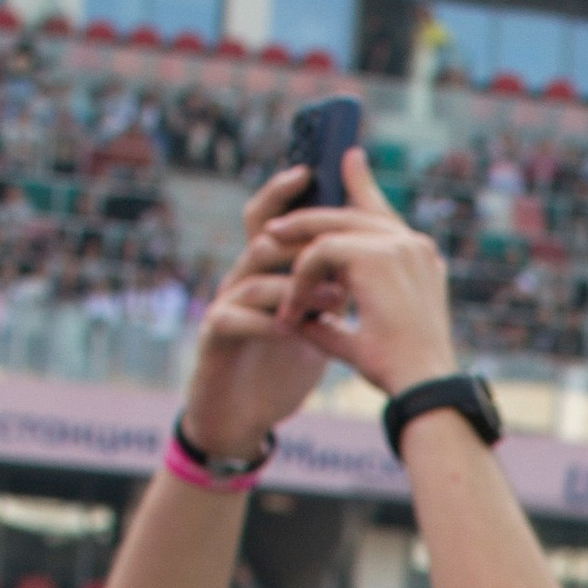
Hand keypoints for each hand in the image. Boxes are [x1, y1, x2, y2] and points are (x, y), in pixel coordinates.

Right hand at [176, 166, 331, 459]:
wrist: (242, 413)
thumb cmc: (281, 364)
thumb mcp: (317, 320)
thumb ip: (336, 286)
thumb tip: (372, 254)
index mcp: (267, 271)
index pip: (276, 220)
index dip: (289, 195)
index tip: (316, 174)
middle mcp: (242, 279)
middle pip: (261, 235)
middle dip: (296, 230)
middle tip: (332, 235)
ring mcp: (225, 304)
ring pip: (251, 274)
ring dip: (294, 283)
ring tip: (333, 300)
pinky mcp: (214, 336)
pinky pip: (235, 317)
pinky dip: (267, 322)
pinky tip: (295, 332)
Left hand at [269, 149, 460, 399]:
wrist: (422, 387)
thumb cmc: (400, 371)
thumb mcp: (364, 333)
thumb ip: (336, 315)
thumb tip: (302, 316)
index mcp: (420, 259)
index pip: (384, 212)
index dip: (362, 185)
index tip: (347, 160)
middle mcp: (415, 245)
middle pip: (355, 210)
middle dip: (310, 212)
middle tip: (274, 223)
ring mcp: (399, 246)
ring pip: (332, 226)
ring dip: (296, 243)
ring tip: (264, 246)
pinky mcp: (376, 255)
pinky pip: (321, 250)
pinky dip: (300, 276)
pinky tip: (292, 304)